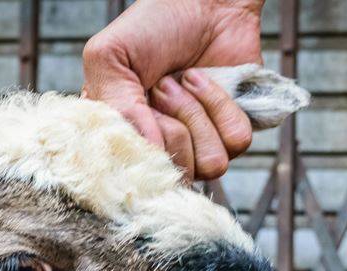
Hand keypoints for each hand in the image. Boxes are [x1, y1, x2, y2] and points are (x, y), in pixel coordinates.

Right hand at [82, 0, 263, 181]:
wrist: (204, 0)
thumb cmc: (153, 25)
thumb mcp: (109, 57)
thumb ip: (115, 108)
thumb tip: (150, 151)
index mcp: (128, 138)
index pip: (137, 178)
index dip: (144, 149)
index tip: (143, 111)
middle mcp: (164, 149)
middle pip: (177, 173)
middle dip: (172, 122)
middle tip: (163, 85)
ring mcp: (201, 144)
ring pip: (211, 164)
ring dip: (198, 113)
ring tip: (186, 81)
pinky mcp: (233, 132)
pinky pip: (238, 142)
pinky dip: (223, 105)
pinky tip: (208, 81)